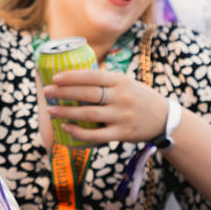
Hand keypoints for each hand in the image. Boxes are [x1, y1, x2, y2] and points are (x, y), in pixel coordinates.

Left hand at [43, 69, 169, 143]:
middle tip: (46, 92)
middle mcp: (122, 97)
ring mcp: (122, 116)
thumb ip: (105, 80)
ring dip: (67, 113)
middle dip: (64, 93)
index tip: (55, 77)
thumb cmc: (139, 98)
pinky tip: (67, 129)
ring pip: (89, 114)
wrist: (164, 119)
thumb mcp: (126, 83)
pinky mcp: (122, 134)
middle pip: (88, 94)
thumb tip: (74, 74)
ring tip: (51, 111)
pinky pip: (97, 136)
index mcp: (121, 81)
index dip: (73, 76)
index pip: (93, 76)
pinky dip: (80, 133)